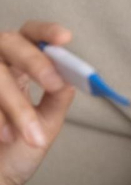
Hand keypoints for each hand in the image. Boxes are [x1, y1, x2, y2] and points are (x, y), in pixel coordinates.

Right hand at [0, 21, 75, 184]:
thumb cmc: (17, 152)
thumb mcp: (46, 124)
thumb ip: (58, 98)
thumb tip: (71, 75)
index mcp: (18, 67)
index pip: (32, 36)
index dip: (46, 32)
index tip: (65, 38)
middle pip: (9, 43)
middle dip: (35, 61)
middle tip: (54, 84)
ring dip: (16, 106)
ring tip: (30, 136)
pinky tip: (3, 137)